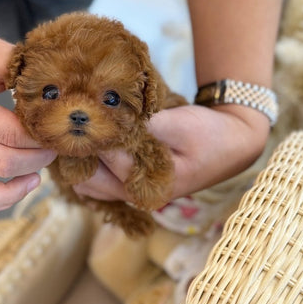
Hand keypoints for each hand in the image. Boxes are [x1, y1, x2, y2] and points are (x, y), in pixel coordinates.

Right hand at [0, 21, 55, 214]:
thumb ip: (25, 71)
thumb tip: (60, 92)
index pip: (10, 133)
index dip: (40, 137)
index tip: (58, 129)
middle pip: (1, 163)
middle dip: (37, 160)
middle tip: (55, 147)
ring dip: (10, 193)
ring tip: (34, 179)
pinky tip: (11, 190)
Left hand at [72, 104, 268, 202]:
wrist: (231, 144)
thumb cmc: (208, 134)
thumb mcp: (181, 125)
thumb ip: (146, 127)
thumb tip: (109, 120)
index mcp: (148, 184)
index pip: (106, 156)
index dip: (91, 130)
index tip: (77, 108)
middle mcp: (135, 195)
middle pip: (87, 177)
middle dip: (78, 148)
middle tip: (70, 117)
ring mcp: (130, 193)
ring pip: (88, 181)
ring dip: (80, 157)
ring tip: (79, 128)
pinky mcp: (129, 185)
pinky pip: (97, 180)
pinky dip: (89, 162)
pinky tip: (91, 140)